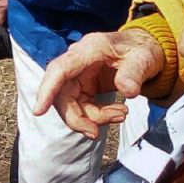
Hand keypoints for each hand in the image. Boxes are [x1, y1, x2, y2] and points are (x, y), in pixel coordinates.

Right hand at [34, 29, 164, 138]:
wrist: (144, 50)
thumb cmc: (141, 49)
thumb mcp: (144, 58)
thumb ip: (135, 73)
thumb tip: (128, 91)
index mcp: (89, 50)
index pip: (60, 69)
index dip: (47, 90)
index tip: (39, 111)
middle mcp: (77, 62)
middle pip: (62, 95)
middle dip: (77, 118)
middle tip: (96, 133)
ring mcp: (79, 75)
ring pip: (71, 105)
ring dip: (93, 118)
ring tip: (121, 115)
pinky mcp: (84, 87)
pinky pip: (82, 108)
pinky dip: (98, 116)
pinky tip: (118, 113)